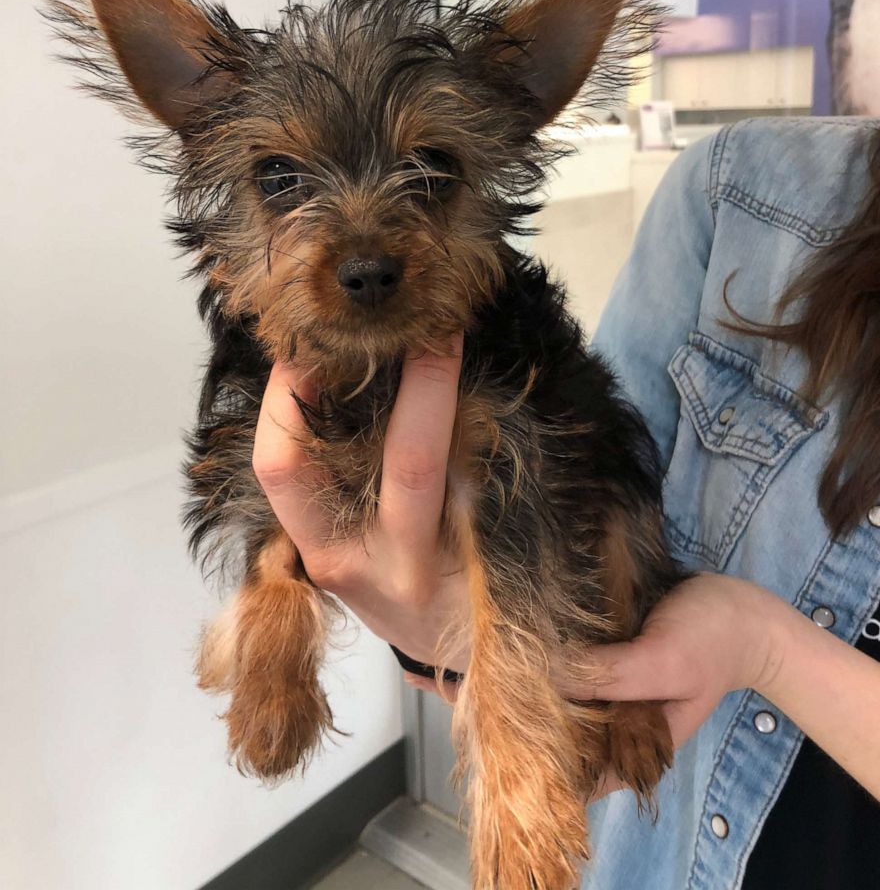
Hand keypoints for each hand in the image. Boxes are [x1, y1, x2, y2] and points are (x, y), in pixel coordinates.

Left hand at [251, 335, 471, 670]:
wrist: (452, 658)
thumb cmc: (486, 603)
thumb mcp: (501, 551)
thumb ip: (478, 478)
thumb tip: (462, 388)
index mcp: (409, 569)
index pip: (411, 464)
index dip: (428, 390)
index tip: (442, 335)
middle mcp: (344, 564)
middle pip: (289, 465)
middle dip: (300, 385)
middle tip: (326, 327)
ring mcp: (315, 557)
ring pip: (274, 467)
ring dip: (284, 401)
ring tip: (313, 344)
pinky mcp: (306, 547)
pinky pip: (287, 475)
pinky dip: (294, 423)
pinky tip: (318, 386)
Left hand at [404, 572, 787, 735]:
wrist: (747, 612)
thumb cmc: (714, 642)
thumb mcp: (663, 661)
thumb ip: (609, 675)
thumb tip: (543, 674)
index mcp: (627, 749)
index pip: (560, 768)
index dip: (515, 749)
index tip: (471, 712)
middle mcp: (608, 727)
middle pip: (545, 731)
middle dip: (501, 708)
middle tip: (449, 674)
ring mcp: (605, 695)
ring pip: (548, 697)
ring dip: (512, 679)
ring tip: (462, 652)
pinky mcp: (603, 661)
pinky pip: (562, 664)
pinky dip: (534, 653)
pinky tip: (499, 631)